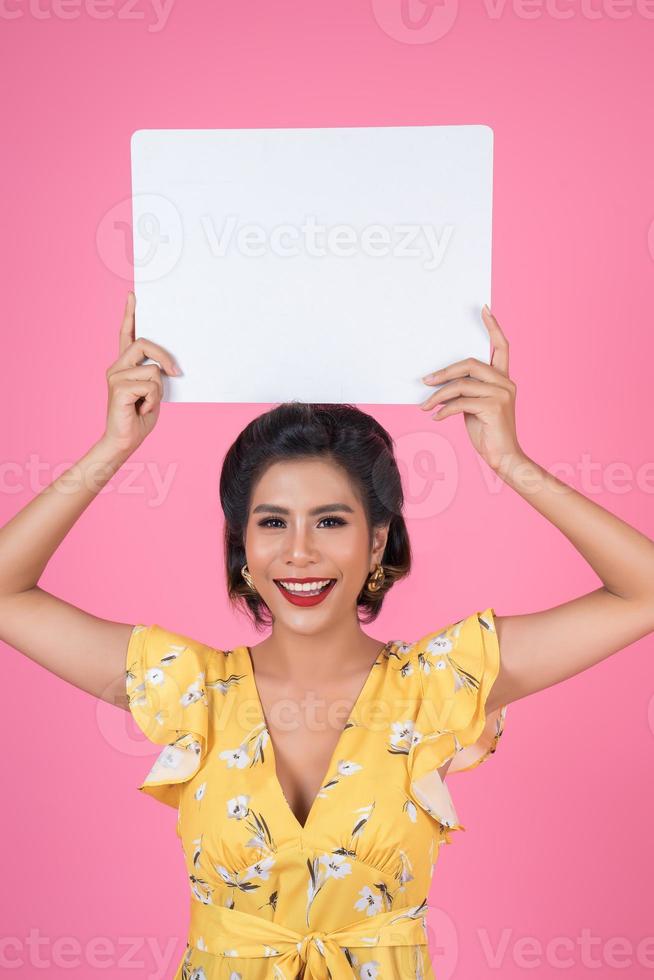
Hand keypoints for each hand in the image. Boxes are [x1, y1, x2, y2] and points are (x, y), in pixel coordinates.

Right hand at [99, 292, 180, 455]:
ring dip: (159, 390)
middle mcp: (116, 367)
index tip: (133, 296)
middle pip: (144, 343)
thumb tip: (171, 365)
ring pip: (153, 369)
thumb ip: (156, 373)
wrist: (124, 440)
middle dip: (164, 357)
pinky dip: (154, 400)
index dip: (130, 315)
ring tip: (147, 404)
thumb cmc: (140, 416)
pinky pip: (150, 385)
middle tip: (176, 373)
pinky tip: (142, 409)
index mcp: (124, 365)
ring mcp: (115, 376)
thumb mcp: (154, 390)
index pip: (126, 334)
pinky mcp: (119, 388)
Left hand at [419, 306, 522, 470]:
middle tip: (425, 380)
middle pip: (471, 364)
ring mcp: (502, 394)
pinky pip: (461, 402)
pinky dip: (444, 410)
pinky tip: (435, 417)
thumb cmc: (488, 432)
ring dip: (438, 394)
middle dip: (444, 371)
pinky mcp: (493, 407)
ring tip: (425, 405)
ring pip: (462, 384)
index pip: (502, 347)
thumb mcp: (475, 408)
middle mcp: (506, 383)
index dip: (493, 327)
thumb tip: (440, 384)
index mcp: (504, 379)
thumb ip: (467, 391)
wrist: (504, 457)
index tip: (484, 309)